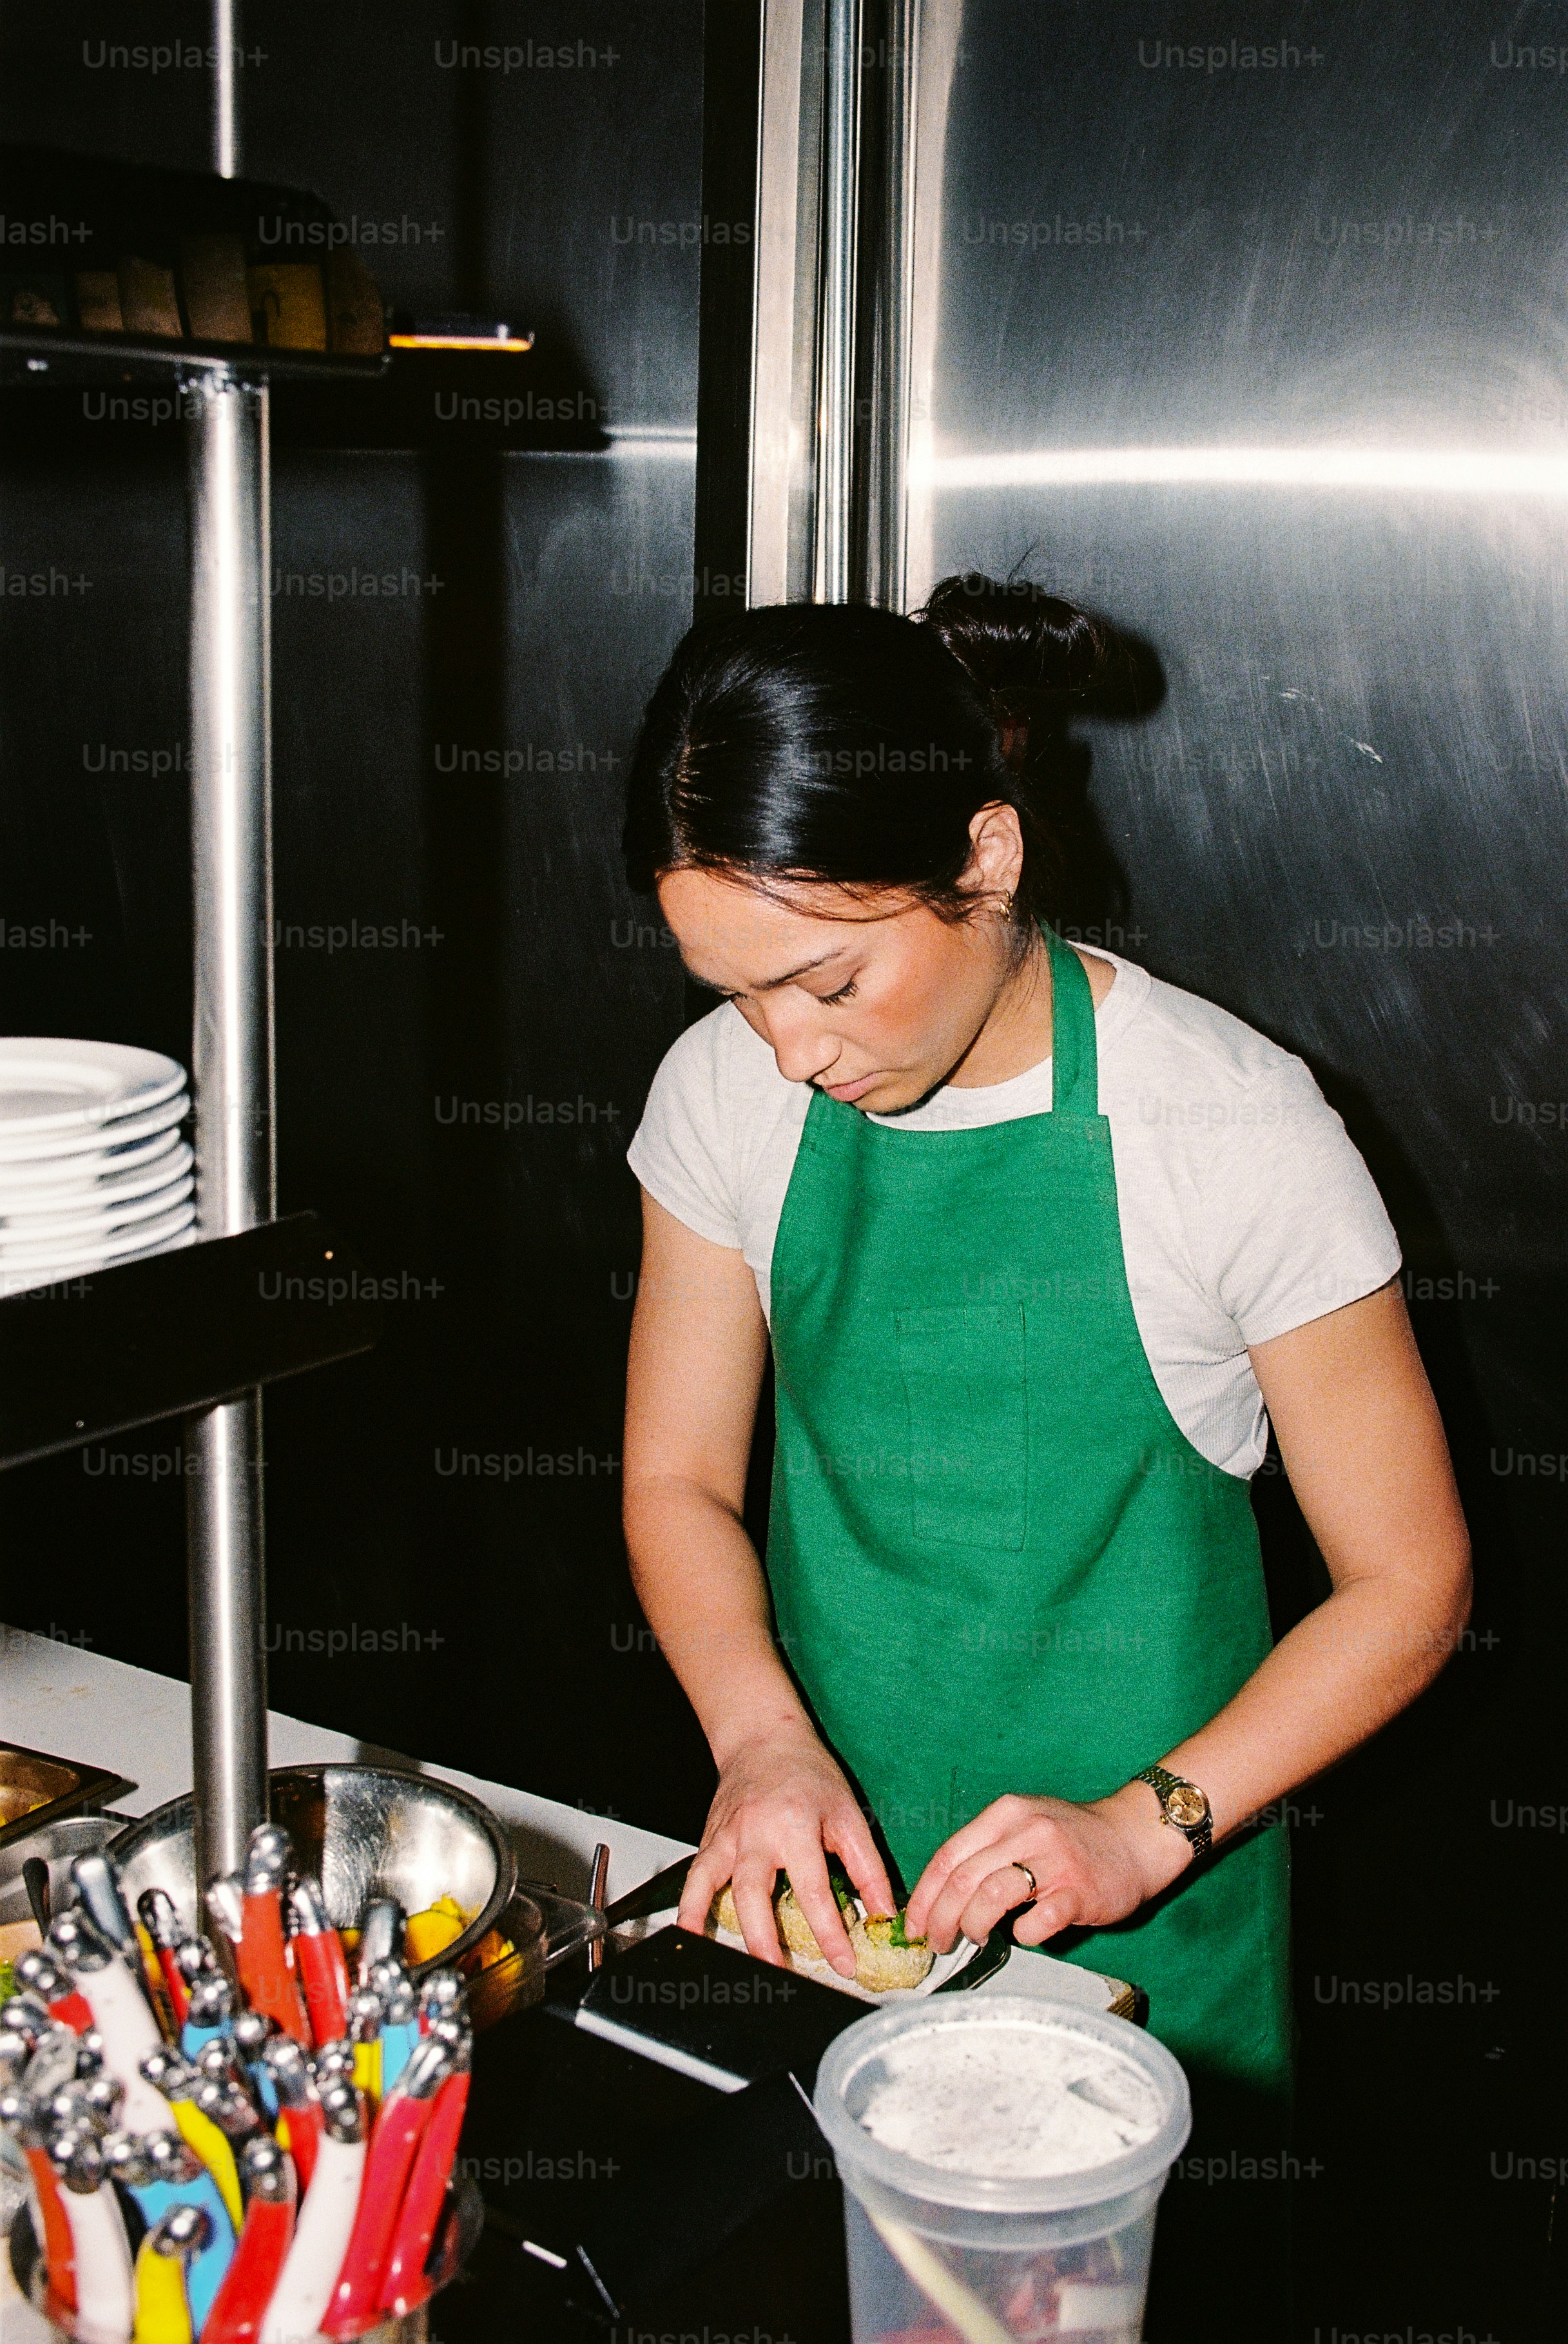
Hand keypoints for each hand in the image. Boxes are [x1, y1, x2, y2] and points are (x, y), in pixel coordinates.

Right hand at [677, 1718, 896, 1978]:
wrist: (762, 1739)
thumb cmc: (807, 1774)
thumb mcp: (848, 1814)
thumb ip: (867, 1868)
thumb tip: (882, 1914)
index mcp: (795, 1826)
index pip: (813, 1890)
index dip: (830, 1933)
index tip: (844, 1965)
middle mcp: (755, 1833)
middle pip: (755, 1894)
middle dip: (767, 1941)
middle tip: (785, 1976)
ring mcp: (726, 1838)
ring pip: (716, 1888)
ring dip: (724, 1930)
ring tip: (738, 1969)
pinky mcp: (709, 1841)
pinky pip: (693, 1879)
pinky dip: (687, 1910)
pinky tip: (687, 1937)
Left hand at [905, 1786, 1189, 1953]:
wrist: (1135, 1837)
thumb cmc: (1072, 1839)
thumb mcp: (1024, 1826)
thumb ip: (987, 1851)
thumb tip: (941, 1897)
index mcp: (1005, 1814)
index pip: (948, 1855)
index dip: (925, 1896)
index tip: (914, 1924)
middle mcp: (1025, 1831)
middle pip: (962, 1880)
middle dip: (941, 1919)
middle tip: (938, 1942)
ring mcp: (1053, 1861)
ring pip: (990, 1897)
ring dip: (973, 1926)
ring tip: (975, 1937)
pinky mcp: (1078, 1891)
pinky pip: (1037, 1922)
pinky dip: (1023, 1935)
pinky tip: (1024, 1933)